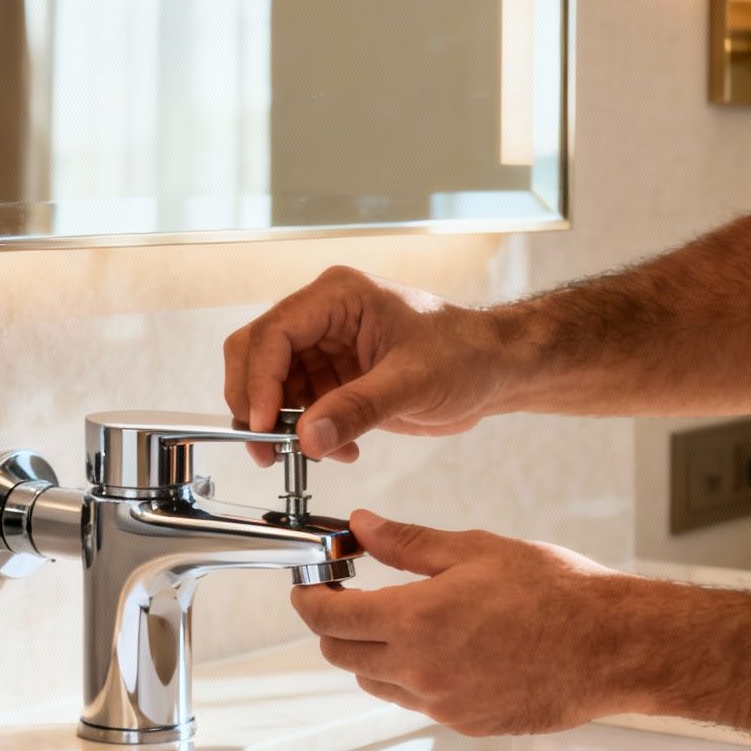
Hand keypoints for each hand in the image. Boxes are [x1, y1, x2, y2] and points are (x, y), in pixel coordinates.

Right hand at [223, 267, 527, 464]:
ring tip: (316, 454)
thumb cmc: (466, 354)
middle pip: (257, 356)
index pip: (274, 334)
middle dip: (256, 405)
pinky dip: (309, 435)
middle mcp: (322, 317)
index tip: (264, 425)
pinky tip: (340, 450)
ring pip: (272, 387)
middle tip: (267, 449)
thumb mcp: (413, 382)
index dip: (259, 381)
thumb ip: (358, 409)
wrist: (494, 370)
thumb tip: (308, 437)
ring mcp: (325, 348)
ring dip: (283, 426)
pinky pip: (299, 408)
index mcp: (338, 297)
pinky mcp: (334, 379)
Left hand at [291, 511, 634, 736]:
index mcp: (417, 620)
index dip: (309, 599)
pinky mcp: (467, 723)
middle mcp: (422, 671)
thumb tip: (363, 527)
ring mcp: (443, 704)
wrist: (614, 647)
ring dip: (370, 654)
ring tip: (400, 620)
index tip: (310, 586)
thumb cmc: (559, 595)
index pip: (329, 618)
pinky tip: (441, 649)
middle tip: (350, 597)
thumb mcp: (476, 550)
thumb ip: (408, 542)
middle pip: (342, 656)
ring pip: (376, 684)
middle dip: (333, 626)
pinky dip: (412, 677)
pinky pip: (417, 703)